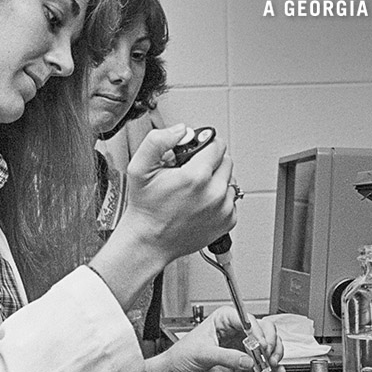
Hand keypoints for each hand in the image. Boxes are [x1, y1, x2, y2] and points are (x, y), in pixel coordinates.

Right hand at [124, 123, 235, 263]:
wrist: (149, 241)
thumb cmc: (146, 207)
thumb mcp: (140, 167)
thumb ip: (158, 141)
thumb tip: (181, 130)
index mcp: (196, 177)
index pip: (217, 145)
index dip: (203, 145)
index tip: (192, 154)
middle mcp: (214, 193)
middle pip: (226, 161)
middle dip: (210, 162)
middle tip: (190, 172)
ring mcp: (223, 209)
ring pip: (230, 180)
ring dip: (216, 180)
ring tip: (195, 189)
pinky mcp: (227, 221)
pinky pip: (232, 199)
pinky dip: (220, 198)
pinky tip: (201, 203)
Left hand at [140, 307, 284, 371]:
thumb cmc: (179, 357)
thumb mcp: (202, 353)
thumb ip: (226, 356)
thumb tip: (247, 359)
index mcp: (223, 319)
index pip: (248, 320)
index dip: (258, 332)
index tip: (261, 346)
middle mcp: (234, 330)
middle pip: (262, 329)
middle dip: (269, 342)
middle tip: (267, 356)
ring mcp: (239, 346)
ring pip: (266, 344)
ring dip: (273, 353)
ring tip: (272, 364)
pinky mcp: (241, 362)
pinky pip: (261, 361)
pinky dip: (271, 366)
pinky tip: (275, 371)